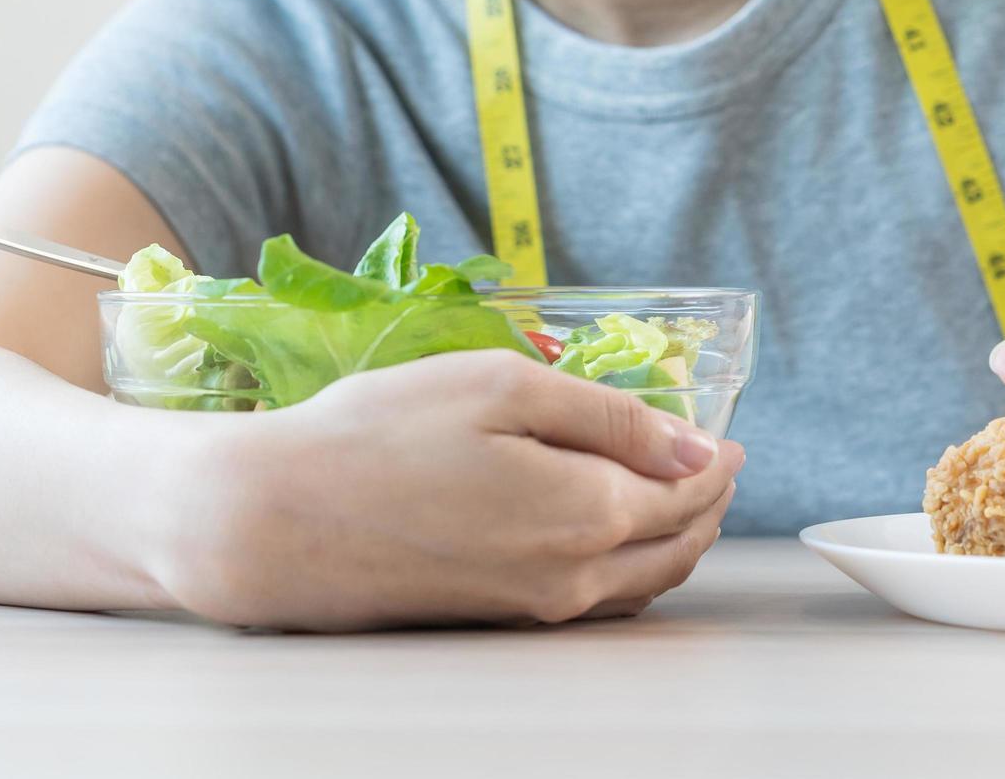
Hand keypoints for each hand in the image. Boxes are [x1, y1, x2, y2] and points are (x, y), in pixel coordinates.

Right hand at [153, 350, 740, 629]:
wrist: (275, 523)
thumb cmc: (376, 437)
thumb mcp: (500, 388)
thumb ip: (608, 417)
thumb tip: (693, 444)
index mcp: (589, 508)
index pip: (687, 489)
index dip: (716, 461)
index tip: (728, 437)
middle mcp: (576, 571)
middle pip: (676, 543)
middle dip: (707, 503)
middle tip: (718, 467)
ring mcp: (538, 604)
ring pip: (641, 580)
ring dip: (674, 539)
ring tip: (680, 498)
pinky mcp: (499, 616)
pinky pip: (596, 599)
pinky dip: (630, 568)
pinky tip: (615, 539)